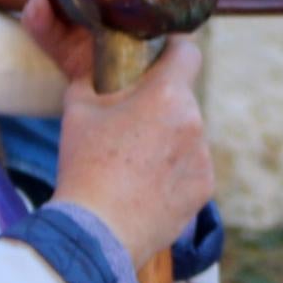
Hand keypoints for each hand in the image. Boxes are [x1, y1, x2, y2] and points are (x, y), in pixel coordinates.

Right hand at [40, 28, 213, 269]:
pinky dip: (174, 172)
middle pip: (181, 99)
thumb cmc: (84, 166)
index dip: (173, 50)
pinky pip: (191, 167)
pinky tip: (146, 187)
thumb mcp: (77, 108)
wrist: (96, 232)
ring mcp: (202, 157)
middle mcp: (194, 121)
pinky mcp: (204, 188)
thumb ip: (93, 77)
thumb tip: (98, 66)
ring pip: (187, 135)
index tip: (160, 57)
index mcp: (166, 94)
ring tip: (133, 164)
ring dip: (168, 140)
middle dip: (160, 105)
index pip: (187, 52)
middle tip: (130, 124)